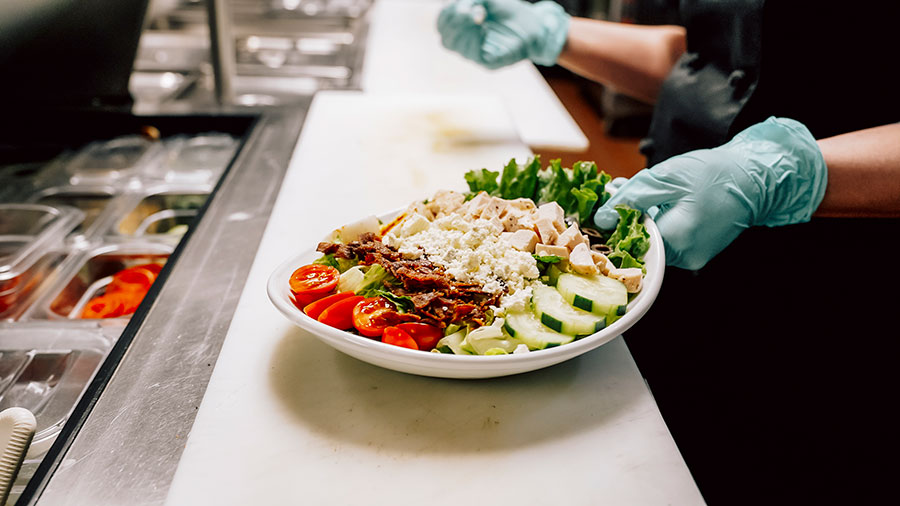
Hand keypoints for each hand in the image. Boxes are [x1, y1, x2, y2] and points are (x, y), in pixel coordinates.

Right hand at [437, 0, 569, 68]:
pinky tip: (484, 29)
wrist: (537, 25)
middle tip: (470, 10)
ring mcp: (478, 56)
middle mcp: (468, 45)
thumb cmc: (512, 12)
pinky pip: (473, 55)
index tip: (461, 4)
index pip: (442, 27)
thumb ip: (471, 2)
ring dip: (464, 29)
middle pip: (446, 40)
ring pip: (456, 48)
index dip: (446, 15)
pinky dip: (475, 39)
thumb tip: (461, 11)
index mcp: (465, 30)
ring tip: (480, 17)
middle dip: (453, 22)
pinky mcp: (489, 63)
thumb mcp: (489, 1)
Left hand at [594, 117, 827, 269]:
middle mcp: (686, 257)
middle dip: (626, 216)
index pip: (629, 243)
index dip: (614, 223)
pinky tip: (655, 198)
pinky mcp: (699, 251)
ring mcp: (694, 257)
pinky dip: (659, 220)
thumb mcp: (665, 178)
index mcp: (677, 240)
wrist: (758, 177)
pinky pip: (669, 238)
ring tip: (636, 189)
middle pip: (640, 242)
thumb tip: (602, 218)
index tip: (606, 205)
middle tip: (618, 189)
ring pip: (654, 240)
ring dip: (641, 216)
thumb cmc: (715, 173)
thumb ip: (631, 198)